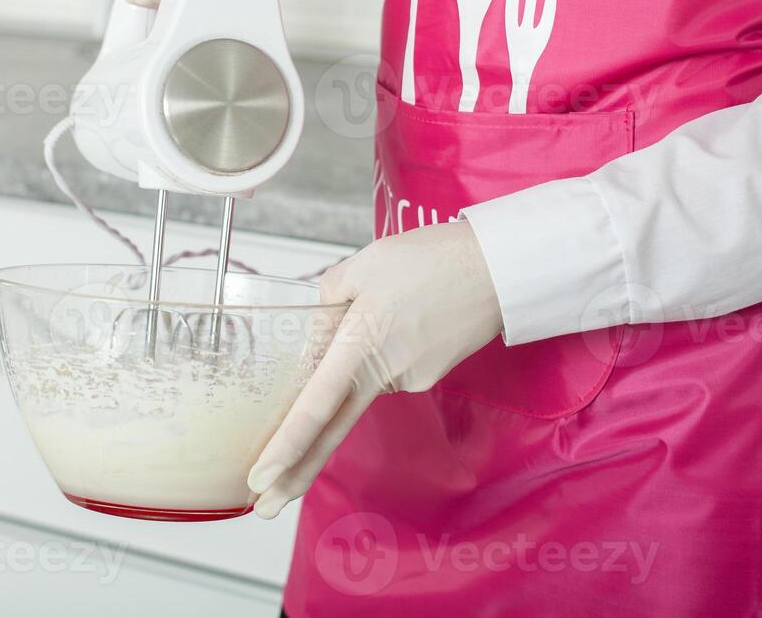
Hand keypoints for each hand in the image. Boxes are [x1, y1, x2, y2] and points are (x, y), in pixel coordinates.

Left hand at [246, 221, 503, 518]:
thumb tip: (314, 336)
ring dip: (353, 364)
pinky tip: (398, 316)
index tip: (262, 477)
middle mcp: (386, 373)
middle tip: (264, 503)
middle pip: (334, 429)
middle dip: (297, 471)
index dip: (288, 445)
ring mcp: (409, 380)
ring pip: (361, 383)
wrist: (500, 268)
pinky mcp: (425, 377)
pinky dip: (377, 353)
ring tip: (384, 304)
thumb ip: (327, 301)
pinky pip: (385, 369)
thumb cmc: (435, 259)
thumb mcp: (362, 266)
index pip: (317, 406)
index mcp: (362, 343)